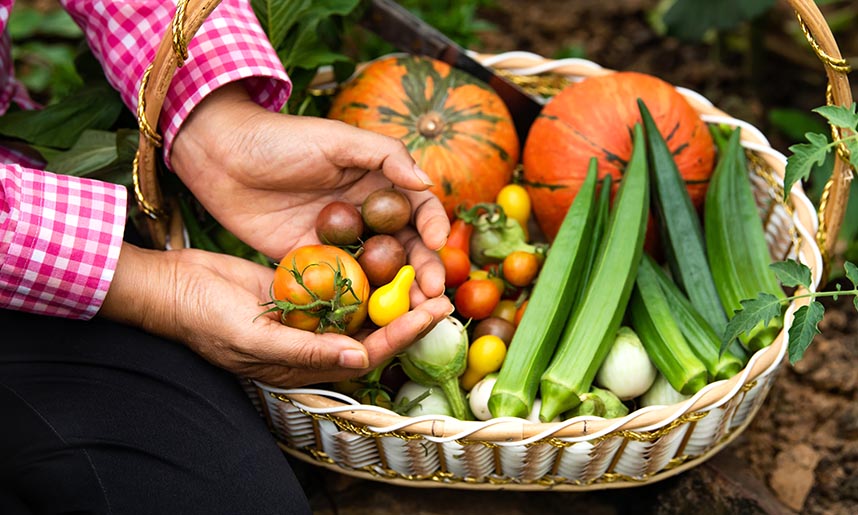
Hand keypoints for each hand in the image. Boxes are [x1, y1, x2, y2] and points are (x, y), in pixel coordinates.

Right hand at [99, 243, 453, 386]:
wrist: (173, 287)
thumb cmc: (205, 321)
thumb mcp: (254, 338)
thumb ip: (306, 350)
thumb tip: (359, 355)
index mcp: (308, 362)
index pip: (369, 351)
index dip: (404, 333)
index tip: (434, 311)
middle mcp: (316, 341)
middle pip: (374, 328)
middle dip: (408, 310)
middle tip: (441, 286)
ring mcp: (309, 313)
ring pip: (362, 304)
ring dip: (390, 287)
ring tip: (421, 264)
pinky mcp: (301, 287)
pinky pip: (340, 281)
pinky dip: (362, 269)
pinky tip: (383, 247)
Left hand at [170, 82, 450, 301]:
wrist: (222, 158)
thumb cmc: (282, 139)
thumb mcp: (336, 139)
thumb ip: (384, 157)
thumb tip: (425, 181)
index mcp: (378, 183)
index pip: (418, 208)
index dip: (432, 226)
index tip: (436, 243)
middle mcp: (366, 215)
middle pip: (405, 247)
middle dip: (423, 270)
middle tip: (432, 293)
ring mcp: (341, 241)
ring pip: (379, 270)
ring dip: (397, 292)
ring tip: (411, 312)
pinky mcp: (314, 261)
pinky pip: (342, 283)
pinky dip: (358, 299)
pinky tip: (371, 316)